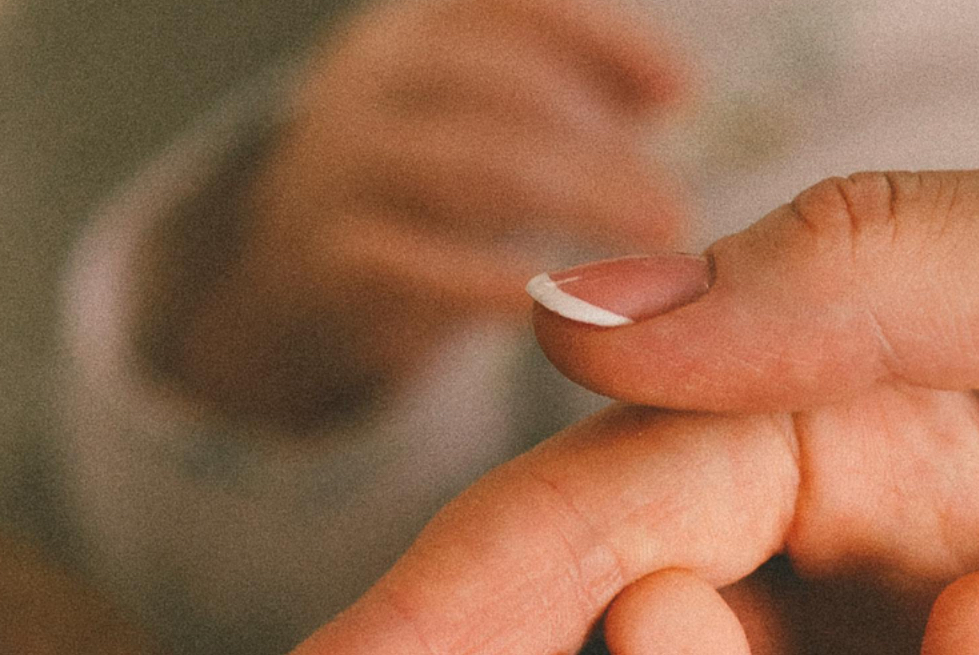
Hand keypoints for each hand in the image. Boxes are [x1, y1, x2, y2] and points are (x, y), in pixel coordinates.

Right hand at [167, 0, 690, 430]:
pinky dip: (495, 283)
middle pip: (500, 86)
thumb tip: (672, 89)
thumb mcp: (491, 114)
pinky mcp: (329, 261)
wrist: (296, 267)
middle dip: (602, 143)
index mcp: (417, 28)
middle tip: (675, 206)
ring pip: (467, 169)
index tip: (682, 91)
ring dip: (579, 202)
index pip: (510, 5)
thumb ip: (575, 87)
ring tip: (656, 241)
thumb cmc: (433, 180)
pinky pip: (417, 266)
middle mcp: (372, 80)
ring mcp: (341, 167)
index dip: (603, 37)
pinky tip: (566, 301)